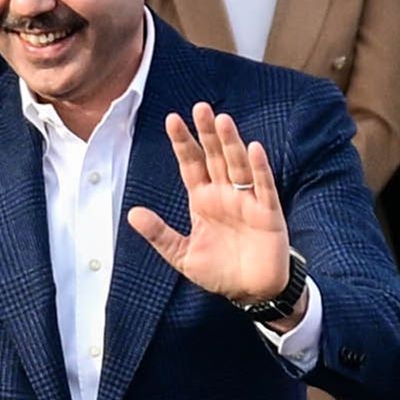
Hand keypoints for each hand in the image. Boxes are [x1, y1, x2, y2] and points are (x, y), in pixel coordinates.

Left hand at [117, 105, 298, 322]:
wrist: (251, 292)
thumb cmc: (219, 271)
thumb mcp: (183, 255)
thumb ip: (160, 234)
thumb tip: (131, 214)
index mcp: (203, 199)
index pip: (191, 164)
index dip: (183, 143)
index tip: (171, 119)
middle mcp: (225, 193)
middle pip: (214, 156)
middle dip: (206, 133)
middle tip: (200, 107)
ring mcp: (247, 200)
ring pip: (238, 165)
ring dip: (230, 143)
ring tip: (222, 120)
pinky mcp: (268, 212)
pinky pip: (263, 186)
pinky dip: (259, 168)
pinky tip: (253, 148)